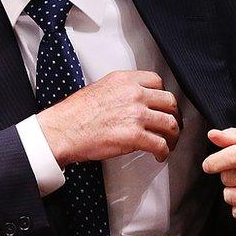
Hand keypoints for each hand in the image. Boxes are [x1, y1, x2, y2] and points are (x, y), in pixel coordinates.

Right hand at [36, 70, 179, 166]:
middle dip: (173, 115)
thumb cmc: (74, 114)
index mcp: (124, 80)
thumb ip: (120, 90)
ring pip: (170, 124)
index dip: (162, 95)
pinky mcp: (135, 136)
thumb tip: (131, 100)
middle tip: (170, 125)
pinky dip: (164, 152)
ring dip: (172, 136)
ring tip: (168, 143)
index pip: (157, 81)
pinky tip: (159, 155)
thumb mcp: (99, 88)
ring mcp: (136, 114)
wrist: (62, 130)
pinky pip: (160, 144)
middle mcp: (134, 94)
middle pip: (169, 101)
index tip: (162, 104)